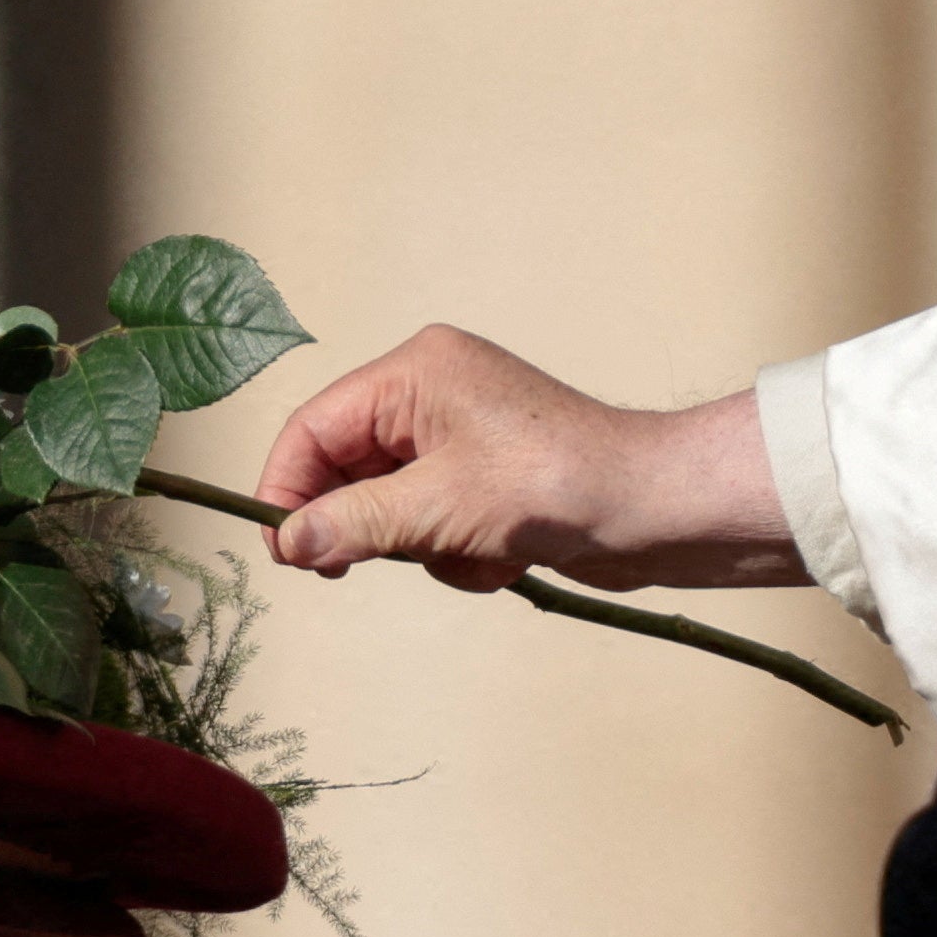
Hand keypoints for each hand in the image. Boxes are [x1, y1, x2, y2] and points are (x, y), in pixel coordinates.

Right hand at [256, 328, 802, 593]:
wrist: (654, 510)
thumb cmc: (555, 486)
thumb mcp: (436, 509)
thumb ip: (351, 522)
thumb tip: (287, 540)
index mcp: (415, 372)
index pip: (314, 427)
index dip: (287, 489)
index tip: (282, 553)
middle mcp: (433, 392)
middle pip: (350, 468)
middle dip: (371, 525)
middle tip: (370, 564)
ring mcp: (461, 435)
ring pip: (392, 506)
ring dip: (424, 546)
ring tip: (473, 549)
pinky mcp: (487, 477)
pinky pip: (434, 522)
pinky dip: (457, 551)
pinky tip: (502, 556)